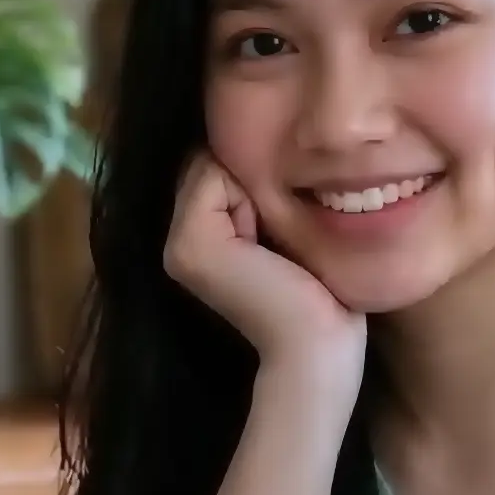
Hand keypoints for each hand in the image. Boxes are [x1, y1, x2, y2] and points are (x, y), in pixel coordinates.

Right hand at [164, 155, 364, 390]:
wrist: (316, 346)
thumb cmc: (318, 296)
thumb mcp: (283, 231)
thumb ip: (254, 199)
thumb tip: (251, 147)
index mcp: (197, 240)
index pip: (214, 167)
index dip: (253, 182)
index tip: (278, 232)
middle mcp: (175, 243)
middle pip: (211, 162)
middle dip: (250, 182)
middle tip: (276, 242)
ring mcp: (176, 246)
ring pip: (214, 164)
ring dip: (253, 190)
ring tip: (271, 245)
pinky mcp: (190, 245)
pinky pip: (216, 176)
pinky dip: (249, 198)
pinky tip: (263, 245)